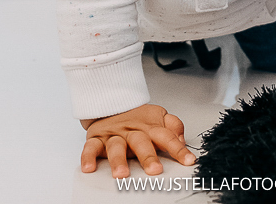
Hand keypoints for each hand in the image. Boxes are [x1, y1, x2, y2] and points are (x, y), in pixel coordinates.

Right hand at [80, 104, 195, 177]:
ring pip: (116, 147)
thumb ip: (173, 126)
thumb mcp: (159, 117)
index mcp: (150, 127)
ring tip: (122, 174)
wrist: (111, 102)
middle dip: (148, 157)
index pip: (167, 137)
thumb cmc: (137, 117)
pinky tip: (89, 168)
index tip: (188, 161)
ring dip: (118, 160)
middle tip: (155, 170)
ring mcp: (114, 136)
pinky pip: (90, 147)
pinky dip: (88, 157)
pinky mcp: (96, 138)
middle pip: (141, 143)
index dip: (178, 149)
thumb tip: (182, 139)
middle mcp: (132, 132)